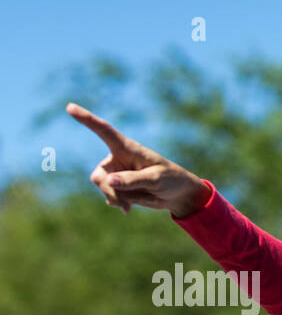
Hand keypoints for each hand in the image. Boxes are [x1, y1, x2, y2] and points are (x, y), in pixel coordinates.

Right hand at [65, 103, 208, 216]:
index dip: (87, 119)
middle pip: (99, 176)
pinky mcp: (119, 187)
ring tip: (132, 205)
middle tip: (125, 205)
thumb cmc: (171, 180)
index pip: (104, 131)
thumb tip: (108, 181)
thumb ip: (133, 179)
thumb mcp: (156, 179)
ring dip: (117, 198)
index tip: (70, 107)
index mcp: (127, 148)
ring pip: (103, 187)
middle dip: (109, 191)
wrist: (178, 195)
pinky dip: (119, 203)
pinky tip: (129, 206)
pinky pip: (110, 196)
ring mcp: (116, 173)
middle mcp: (117, 159)